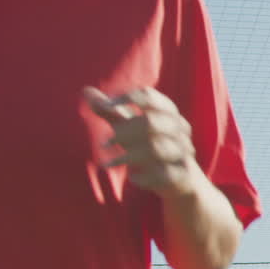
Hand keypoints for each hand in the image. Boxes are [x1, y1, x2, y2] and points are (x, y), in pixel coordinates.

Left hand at [82, 86, 203, 198]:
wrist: (181, 178)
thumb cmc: (150, 145)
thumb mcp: (129, 127)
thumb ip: (110, 111)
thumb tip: (86, 90)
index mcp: (167, 111)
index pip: (148, 96)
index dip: (126, 99)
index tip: (105, 107)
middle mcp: (179, 127)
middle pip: (151, 121)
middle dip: (124, 132)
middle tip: (105, 143)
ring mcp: (184, 150)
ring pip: (156, 148)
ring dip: (128, 156)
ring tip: (109, 163)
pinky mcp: (183, 173)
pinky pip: (162, 174)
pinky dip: (143, 176)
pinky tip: (132, 177)